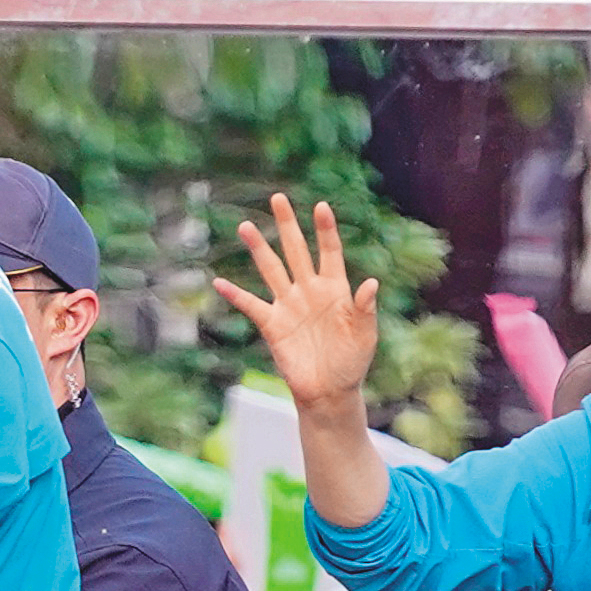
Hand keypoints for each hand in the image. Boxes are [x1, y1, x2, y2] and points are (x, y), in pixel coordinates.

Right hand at [215, 193, 381, 414]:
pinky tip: (219, 282)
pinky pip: (251, 305)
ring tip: (246, 227)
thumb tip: (371, 283)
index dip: (325, 230)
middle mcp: (309, 291)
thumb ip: (365, 308)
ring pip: (271, 270)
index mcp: (335, 289)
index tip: (321, 206)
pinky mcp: (273, 325)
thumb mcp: (365, 335)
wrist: (329, 391)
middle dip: (287, 225)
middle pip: (296, 251)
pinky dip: (235, 295)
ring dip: (259, 249)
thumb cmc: (352, 362)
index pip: (329, 252)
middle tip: (278, 199)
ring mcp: (289, 306)